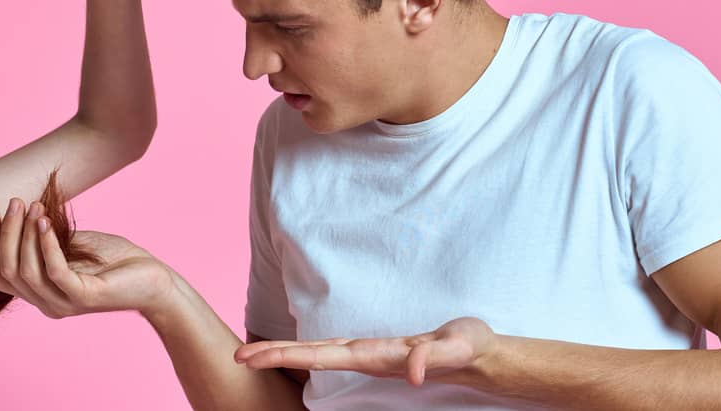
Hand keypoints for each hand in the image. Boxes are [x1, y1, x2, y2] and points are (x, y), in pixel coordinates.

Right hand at [0, 197, 171, 317]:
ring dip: (24, 235)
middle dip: (6, 234)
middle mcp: (45, 303)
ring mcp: (63, 303)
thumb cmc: (113, 260)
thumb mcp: (70, 245)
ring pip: (26, 272)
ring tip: (32, 207)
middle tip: (16, 203)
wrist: (152, 278)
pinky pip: (54, 271)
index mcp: (38, 293)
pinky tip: (45, 222)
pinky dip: (46, 245)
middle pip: (7, 272)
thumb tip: (19, 214)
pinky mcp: (84, 297)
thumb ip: (44, 238)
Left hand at [235, 316, 497, 387]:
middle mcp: (369, 357)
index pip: (322, 355)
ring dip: (287, 353)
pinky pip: (337, 351)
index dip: (286, 354)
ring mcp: (372, 356)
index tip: (254, 356)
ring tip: (254, 354)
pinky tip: (295, 353)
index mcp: (377, 356)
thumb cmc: (469, 348)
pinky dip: (311, 351)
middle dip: (274, 356)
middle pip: (312, 356)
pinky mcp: (379, 352)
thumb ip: (432, 357)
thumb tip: (410, 373)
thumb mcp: (455, 348)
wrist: (483, 358)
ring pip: (321, 353)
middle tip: (237, 356)